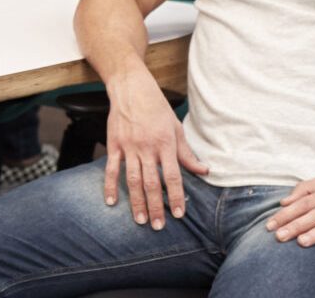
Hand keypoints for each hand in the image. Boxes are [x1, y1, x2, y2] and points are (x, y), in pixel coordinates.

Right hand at [100, 77, 207, 229]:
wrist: (131, 88)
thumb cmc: (157, 108)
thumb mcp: (176, 128)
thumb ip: (187, 153)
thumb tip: (204, 171)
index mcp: (165, 144)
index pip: (173, 176)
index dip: (176, 197)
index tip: (178, 214)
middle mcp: (147, 148)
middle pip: (152, 183)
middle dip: (156, 206)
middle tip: (159, 226)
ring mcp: (129, 147)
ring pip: (133, 180)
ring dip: (136, 202)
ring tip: (140, 220)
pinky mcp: (114, 145)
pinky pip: (111, 169)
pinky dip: (110, 186)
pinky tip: (110, 202)